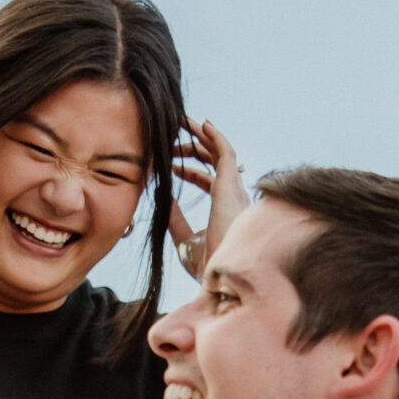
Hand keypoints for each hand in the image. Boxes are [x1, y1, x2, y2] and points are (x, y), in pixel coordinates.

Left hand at [169, 117, 248, 280]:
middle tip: (174, 136)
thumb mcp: (184, 240)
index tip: (171, 166)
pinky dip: (214, 136)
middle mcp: (233, 195)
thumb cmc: (208, 267)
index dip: (190, 171)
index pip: (208, 181)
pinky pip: (225, 152)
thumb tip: (164, 201)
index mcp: (224, 208)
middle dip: (194, 148)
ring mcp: (234, 189)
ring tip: (184, 120)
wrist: (220, 279)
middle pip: (214, 163)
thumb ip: (175, 220)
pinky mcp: (230, 186)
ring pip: (220, 152)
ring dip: (202, 135)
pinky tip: (201, 124)